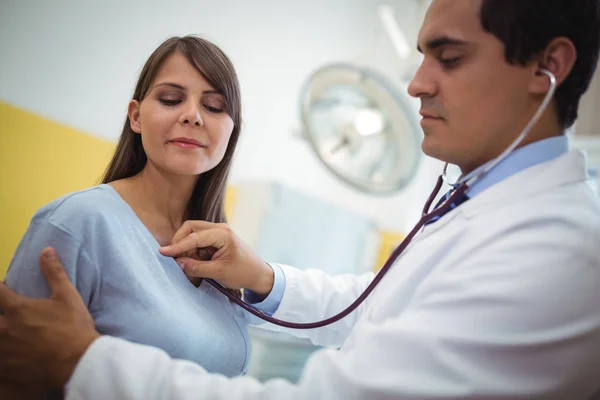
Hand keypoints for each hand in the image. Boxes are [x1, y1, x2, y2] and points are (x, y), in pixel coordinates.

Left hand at [0, 248, 99, 388]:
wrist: (78, 362)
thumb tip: (46, 250)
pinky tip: (9, 352)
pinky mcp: (6, 368)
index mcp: (18, 308)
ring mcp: (4, 350)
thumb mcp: (68, 296)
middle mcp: (4, 328)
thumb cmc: (74, 328)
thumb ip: (54, 273)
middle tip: (5, 312)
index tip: (3, 289)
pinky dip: (2, 353)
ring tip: (7, 333)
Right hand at [160, 221, 273, 296]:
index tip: (163, 252)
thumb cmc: (243, 272)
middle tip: (174, 259)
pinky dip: (192, 250)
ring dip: (186, 248)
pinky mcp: (215, 239)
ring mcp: (217, 233)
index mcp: (223, 234)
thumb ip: (197, 267)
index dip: (177, 245)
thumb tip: (178, 262)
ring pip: (192, 235)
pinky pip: (198, 241)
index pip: (194, 236)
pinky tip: (194, 262)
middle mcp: (219, 229)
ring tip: (189, 264)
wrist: (258, 274)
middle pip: (190, 228)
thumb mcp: (219, 273)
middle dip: (180, 242)